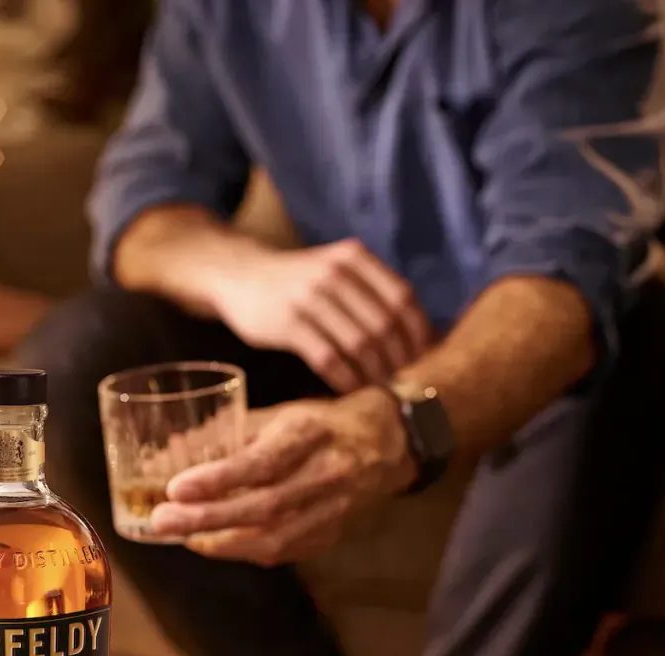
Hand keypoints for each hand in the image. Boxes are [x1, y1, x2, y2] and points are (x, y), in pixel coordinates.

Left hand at [150, 390, 413, 564]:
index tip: (175, 487)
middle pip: (263, 507)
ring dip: (221, 542)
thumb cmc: (317, 426)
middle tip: (162, 520)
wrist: (383, 446)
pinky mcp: (332, 534)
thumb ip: (224, 433)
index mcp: (309, 434)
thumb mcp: (277, 416)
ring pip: (274, 538)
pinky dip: (243, 550)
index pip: (261, 462)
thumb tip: (164, 451)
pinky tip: (213, 543)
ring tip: (181, 536)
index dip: (218, 479)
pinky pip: (283, 551)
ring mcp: (333, 509)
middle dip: (207, 518)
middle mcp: (326, 473)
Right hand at [208, 238, 430, 391]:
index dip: (418, 331)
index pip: (402, 297)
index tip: (426, 357)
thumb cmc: (296, 281)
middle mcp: (334, 273)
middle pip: (384, 324)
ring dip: (375, 373)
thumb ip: (370, 290)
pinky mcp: (288, 324)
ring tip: (381, 389)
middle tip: (404, 381)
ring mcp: (310, 298)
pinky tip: (351, 389)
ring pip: (359, 344)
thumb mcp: (334, 268)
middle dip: (399, 358)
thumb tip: (419, 335)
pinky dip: (345, 379)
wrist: (238, 276)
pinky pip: (328, 358)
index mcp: (353, 257)